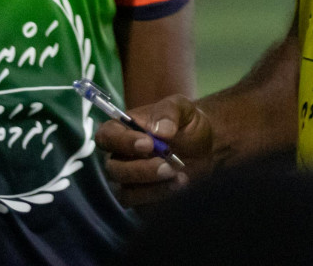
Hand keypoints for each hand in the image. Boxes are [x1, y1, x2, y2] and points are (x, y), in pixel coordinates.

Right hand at [95, 95, 211, 202]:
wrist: (205, 147)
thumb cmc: (186, 123)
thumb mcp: (182, 107)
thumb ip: (169, 112)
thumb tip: (159, 131)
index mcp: (121, 130)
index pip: (106, 137)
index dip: (123, 142)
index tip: (149, 143)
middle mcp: (119, 157)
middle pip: (114, 169)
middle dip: (141, 169)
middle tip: (167, 165)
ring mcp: (128, 181)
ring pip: (125, 192)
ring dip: (152, 186)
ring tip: (179, 175)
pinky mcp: (141, 199)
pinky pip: (141, 206)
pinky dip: (160, 196)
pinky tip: (180, 184)